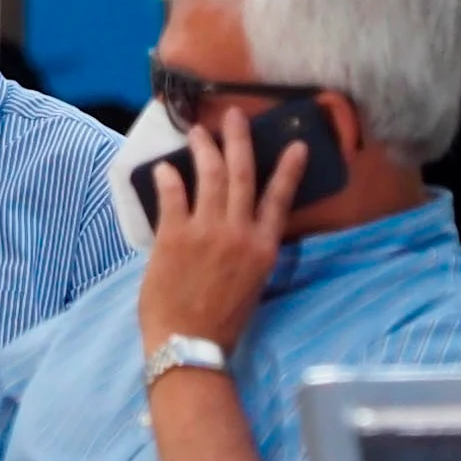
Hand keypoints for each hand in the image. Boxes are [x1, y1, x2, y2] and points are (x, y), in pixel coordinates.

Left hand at [136, 108, 300, 353]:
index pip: (279, 199)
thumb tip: (236, 226)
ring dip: (205, 150)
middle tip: (234, 116)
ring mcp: (207, 231)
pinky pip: (173, 196)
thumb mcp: (251, 284)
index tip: (296, 145)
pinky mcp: (174, 236)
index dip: (288, 170)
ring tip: (198, 132)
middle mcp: (239, 233)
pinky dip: (169, 179)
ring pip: (210, 177)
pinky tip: (165, 167)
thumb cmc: (221, 322)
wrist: (189, 344)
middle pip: (243, 175)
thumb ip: (247, 251)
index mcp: (263, 248)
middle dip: (239, 141)